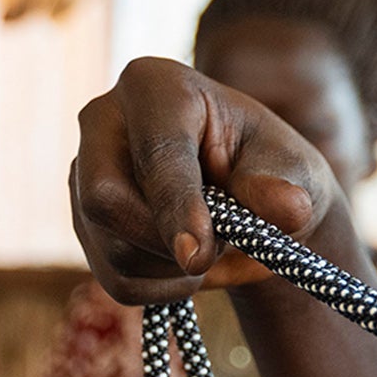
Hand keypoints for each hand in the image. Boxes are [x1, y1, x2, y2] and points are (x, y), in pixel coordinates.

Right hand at [72, 58, 341, 302]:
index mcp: (155, 87)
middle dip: (166, 243)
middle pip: (105, 201)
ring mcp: (85, 174)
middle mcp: (104, 122)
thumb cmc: (272, 170)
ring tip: (213, 243)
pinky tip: (189, 264)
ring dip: (175, 268)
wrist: (254, 202)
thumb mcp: (291, 170)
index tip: (196, 254)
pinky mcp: (85, 223)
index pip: (155, 152)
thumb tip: (287, 208)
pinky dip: (164, 289)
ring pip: (111, 249)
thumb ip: (280, 187)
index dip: (176, 205)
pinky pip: (116, 281)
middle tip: (219, 247)